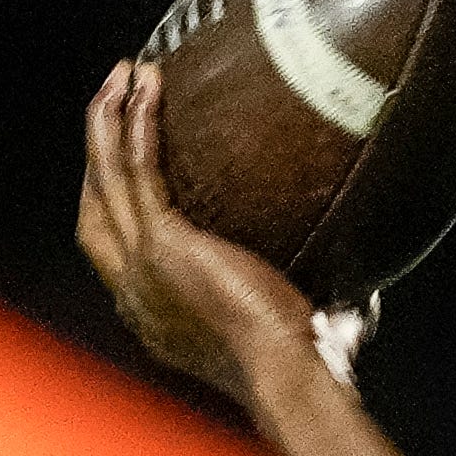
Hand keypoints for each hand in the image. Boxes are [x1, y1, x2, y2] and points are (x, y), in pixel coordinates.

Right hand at [75, 61, 319, 402]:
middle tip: (112, 103)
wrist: (291, 379)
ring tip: (121, 76)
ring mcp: (141, 267)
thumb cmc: (305, 370)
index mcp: (156, 314)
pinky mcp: (162, 244)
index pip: (118, 250)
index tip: (128, 167)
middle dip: (96, 152)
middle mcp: (134, 292)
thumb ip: (318, 314)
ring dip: (105, 122)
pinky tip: (146, 85)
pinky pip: (138, 168)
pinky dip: (137, 123)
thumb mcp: (300, 335)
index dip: (114, 203)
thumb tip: (361, 305)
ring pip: (104, 178)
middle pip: (94, 206)